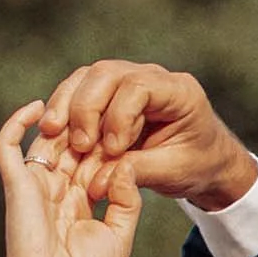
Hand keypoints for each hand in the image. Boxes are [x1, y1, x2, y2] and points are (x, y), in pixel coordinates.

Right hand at [0, 98, 141, 256]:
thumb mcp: (118, 236)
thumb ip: (126, 200)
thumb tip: (125, 164)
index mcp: (78, 200)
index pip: (94, 159)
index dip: (110, 142)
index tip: (130, 128)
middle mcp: (55, 188)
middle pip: (72, 143)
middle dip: (90, 126)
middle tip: (109, 107)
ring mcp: (34, 183)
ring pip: (46, 137)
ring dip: (63, 119)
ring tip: (82, 101)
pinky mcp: (15, 183)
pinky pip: (8, 144)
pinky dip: (17, 121)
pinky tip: (38, 106)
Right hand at [38, 59, 257, 210]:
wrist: (204, 160)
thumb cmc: (196, 165)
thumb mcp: (174, 173)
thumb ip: (138, 172)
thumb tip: (97, 182)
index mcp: (179, 92)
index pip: (138, 87)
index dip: (119, 116)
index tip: (113, 150)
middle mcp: (153, 77)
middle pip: (106, 74)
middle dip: (86, 108)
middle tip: (80, 145)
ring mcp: (129, 79)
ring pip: (87, 77)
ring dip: (67, 104)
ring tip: (53, 133)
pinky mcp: (111, 93)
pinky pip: (81, 90)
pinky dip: (65, 109)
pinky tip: (54, 131)